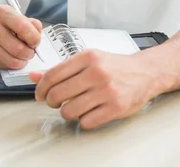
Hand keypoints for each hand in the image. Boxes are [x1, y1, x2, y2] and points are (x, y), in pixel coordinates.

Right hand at [0, 5, 41, 68]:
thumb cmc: (6, 23)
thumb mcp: (20, 17)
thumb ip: (33, 25)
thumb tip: (37, 37)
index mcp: (2, 12)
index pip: (22, 27)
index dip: (34, 38)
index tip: (36, 42)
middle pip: (17, 48)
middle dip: (29, 53)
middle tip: (30, 51)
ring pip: (11, 61)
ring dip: (21, 61)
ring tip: (22, 56)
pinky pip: (2, 66)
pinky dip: (10, 64)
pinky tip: (10, 56)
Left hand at [29, 49, 158, 129]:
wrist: (145, 72)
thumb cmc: (115, 66)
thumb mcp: (88, 59)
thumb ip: (61, 68)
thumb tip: (34, 76)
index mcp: (88, 57)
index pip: (53, 75)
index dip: (41, 88)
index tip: (40, 94)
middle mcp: (96, 72)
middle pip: (57, 94)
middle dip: (51, 102)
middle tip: (55, 101)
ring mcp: (106, 90)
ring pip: (69, 111)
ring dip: (67, 112)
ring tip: (73, 106)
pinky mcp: (115, 107)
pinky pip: (86, 121)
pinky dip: (83, 120)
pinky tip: (88, 111)